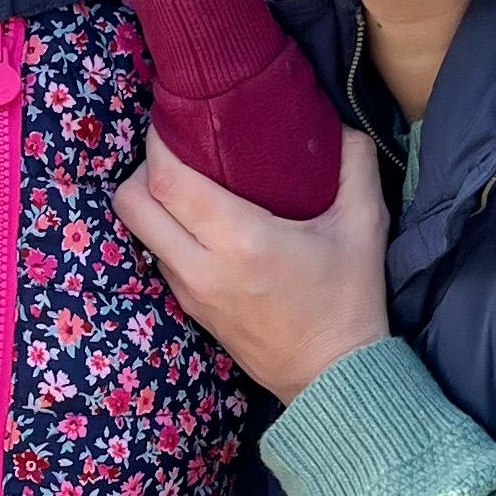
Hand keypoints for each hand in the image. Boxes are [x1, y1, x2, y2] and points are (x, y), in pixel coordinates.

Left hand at [113, 128, 391, 400]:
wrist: (334, 377)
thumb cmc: (349, 300)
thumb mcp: (365, 225)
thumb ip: (354, 164)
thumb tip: (340, 123)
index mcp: (240, 240)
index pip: (167, 180)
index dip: (158, 141)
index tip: (175, 118)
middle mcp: (202, 266)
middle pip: (131, 203)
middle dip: (142, 168)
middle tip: (176, 150)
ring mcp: (190, 291)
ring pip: (139, 232)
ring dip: (152, 202)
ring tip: (187, 181)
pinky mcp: (190, 308)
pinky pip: (158, 257)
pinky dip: (165, 232)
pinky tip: (197, 221)